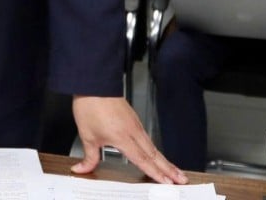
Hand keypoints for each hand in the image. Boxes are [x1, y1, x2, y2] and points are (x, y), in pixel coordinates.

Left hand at [69, 95, 185, 184]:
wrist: (94, 83)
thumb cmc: (91, 105)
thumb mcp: (87, 136)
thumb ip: (89, 157)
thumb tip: (83, 169)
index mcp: (123, 137)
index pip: (143, 160)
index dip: (156, 173)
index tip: (167, 182)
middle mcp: (133, 131)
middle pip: (155, 154)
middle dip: (169, 169)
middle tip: (182, 179)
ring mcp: (135, 124)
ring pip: (152, 146)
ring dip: (164, 160)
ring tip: (173, 171)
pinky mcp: (133, 119)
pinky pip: (147, 138)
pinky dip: (154, 149)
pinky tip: (155, 154)